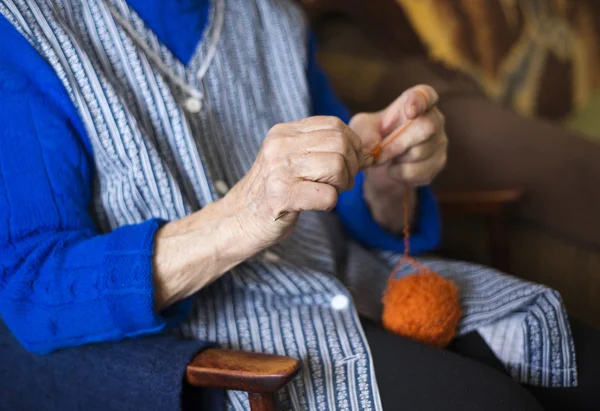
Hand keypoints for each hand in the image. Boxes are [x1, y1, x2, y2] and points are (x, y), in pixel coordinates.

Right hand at [224, 116, 364, 250]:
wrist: (237, 221)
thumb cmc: (272, 193)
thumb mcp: (291, 161)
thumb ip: (321, 150)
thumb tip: (367, 152)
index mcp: (283, 132)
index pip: (333, 124)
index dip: (353, 144)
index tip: (351, 163)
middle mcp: (279, 146)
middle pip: (340, 143)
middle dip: (352, 165)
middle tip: (342, 183)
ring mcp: (279, 170)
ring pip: (336, 167)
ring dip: (342, 185)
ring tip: (330, 193)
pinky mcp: (281, 196)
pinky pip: (327, 196)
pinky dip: (330, 203)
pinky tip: (317, 205)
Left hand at [349, 85, 447, 231]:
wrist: (380, 166)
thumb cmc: (372, 138)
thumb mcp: (362, 129)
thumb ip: (366, 131)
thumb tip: (376, 145)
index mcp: (415, 102)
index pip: (426, 94)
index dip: (420, 101)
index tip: (409, 111)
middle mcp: (434, 118)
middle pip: (427, 127)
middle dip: (398, 143)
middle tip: (379, 154)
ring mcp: (439, 141)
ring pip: (421, 152)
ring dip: (396, 160)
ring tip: (387, 159)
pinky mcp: (439, 163)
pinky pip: (422, 171)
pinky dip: (401, 174)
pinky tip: (394, 170)